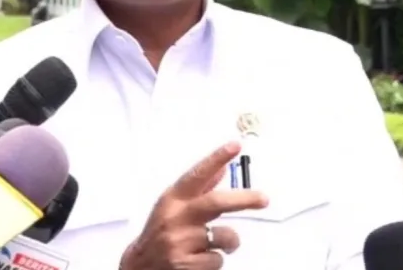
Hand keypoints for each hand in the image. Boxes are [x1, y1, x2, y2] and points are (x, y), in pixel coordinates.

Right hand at [121, 142, 268, 269]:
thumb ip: (200, 189)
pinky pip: (218, 260)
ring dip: (229, 242)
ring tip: (214, 244)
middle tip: (263, 199)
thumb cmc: (159, 233)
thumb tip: (223, 169)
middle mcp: (176, 218)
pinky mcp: (186, 266)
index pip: (197, 174)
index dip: (217, 158)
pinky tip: (199, 260)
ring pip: (224, 237)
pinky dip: (214, 261)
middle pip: (215, 202)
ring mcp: (180, 243)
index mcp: (173, 199)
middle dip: (243, 199)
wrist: (139, 267)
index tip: (235, 145)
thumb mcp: (173, 206)